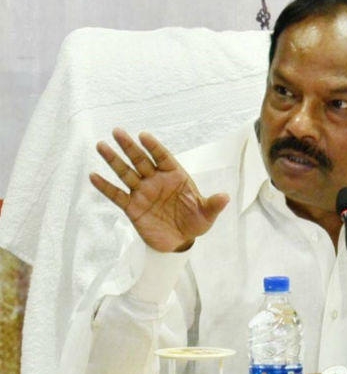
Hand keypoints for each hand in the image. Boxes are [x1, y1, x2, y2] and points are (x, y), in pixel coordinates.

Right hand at [90, 128, 228, 251]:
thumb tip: (226, 197)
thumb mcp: (206, 215)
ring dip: (113, 160)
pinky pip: (117, 195)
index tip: (144, 135)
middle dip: (129, 147)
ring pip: (126, 173)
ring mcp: (142, 192)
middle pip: (141, 160)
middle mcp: (156, 180)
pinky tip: (93, 176)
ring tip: (101, 146)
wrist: (180, 242)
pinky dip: (105, 187)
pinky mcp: (132, 207)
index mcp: (175, 177)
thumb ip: (213, 205)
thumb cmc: (195, 223)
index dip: (154, 146)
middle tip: (118, 131)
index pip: (163, 157)